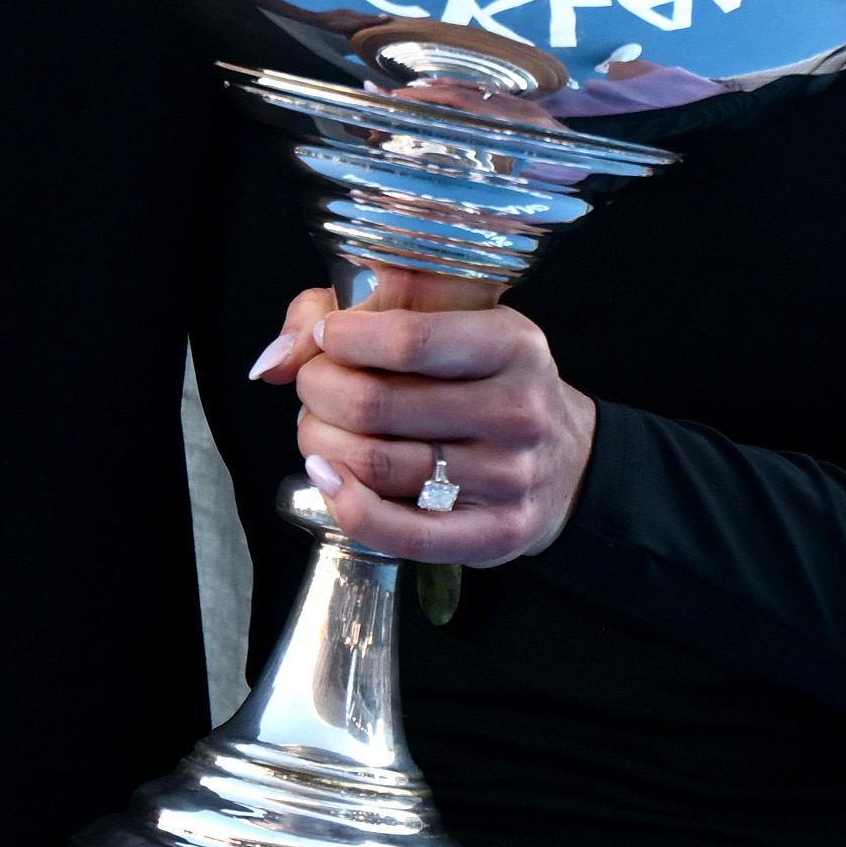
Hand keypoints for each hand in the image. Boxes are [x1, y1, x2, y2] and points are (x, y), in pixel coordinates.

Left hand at [252, 273, 595, 564]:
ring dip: (323, 444)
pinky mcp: (497, 534)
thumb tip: (278, 357)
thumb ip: (360, 312)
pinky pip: (406, 534)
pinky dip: (350, 508)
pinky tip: (328, 479)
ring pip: (378, 465)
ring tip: (321, 431)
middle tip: (314, 387)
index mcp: (511, 344)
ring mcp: (509, 478)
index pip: (410, 338)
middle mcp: (517, 411)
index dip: (346, 338)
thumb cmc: (485, 381)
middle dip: (320, 391)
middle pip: (376, 405)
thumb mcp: (448, 320)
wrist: (567, 459)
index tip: (327, 337)